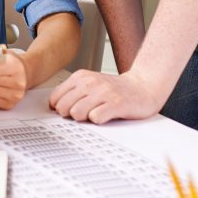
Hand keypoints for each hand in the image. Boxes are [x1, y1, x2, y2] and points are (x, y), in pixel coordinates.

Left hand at [48, 69, 163, 123]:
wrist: (143, 87)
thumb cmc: (114, 89)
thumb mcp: (90, 84)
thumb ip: (72, 93)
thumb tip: (53, 109)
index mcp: (80, 77)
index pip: (55, 98)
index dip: (60, 109)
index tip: (69, 111)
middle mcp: (90, 82)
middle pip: (63, 107)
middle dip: (70, 115)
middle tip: (84, 114)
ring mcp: (103, 92)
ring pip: (77, 113)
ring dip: (84, 118)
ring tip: (96, 114)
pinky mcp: (116, 103)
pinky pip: (96, 118)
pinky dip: (99, 121)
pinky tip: (106, 116)